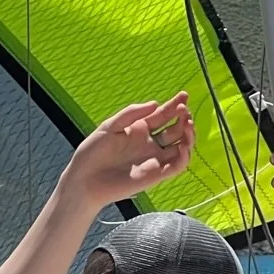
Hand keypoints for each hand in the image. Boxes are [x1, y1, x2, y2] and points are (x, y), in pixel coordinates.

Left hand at [62, 95, 194, 211]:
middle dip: (183, 118)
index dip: (174, 105)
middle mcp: (150, 144)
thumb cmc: (93, 153)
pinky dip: (184, 156)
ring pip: (181, 147)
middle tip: (184, 109)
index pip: (163, 115)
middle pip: (175, 130)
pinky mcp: (156, 175)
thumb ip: (132, 113)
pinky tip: (183, 144)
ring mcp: (154, 159)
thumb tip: (155, 103)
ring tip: (187, 123)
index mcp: (140, 130)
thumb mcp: (110, 126)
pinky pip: (177, 166)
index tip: (184, 94)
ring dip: (189, 135)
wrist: (84, 179)